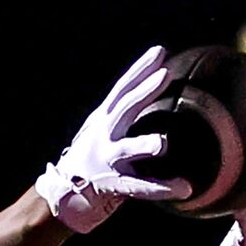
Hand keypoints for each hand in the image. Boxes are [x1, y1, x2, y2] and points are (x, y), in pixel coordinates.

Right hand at [36, 47, 191, 232]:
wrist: (61, 195)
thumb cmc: (88, 159)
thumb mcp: (99, 129)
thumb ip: (119, 112)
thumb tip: (144, 89)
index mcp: (103, 120)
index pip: (122, 89)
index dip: (139, 69)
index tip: (159, 51)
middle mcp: (103, 136)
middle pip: (124, 109)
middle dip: (144, 91)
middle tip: (165, 74)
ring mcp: (107, 161)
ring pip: (127, 150)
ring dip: (143, 145)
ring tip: (161, 143)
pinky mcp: (113, 186)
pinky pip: (140, 187)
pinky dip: (163, 188)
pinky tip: (184, 188)